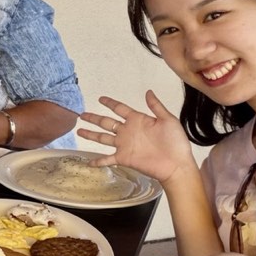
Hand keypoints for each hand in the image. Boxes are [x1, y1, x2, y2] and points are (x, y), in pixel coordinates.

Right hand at [77, 91, 192, 183]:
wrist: (177, 164)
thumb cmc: (176, 142)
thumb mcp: (168, 120)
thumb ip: (156, 106)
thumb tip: (148, 91)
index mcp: (137, 120)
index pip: (120, 109)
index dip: (110, 103)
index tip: (101, 99)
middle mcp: (128, 132)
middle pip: (106, 122)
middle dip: (93, 118)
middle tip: (82, 115)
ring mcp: (124, 145)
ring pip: (102, 138)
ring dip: (90, 135)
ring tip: (79, 131)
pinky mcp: (123, 158)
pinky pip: (107, 159)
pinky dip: (98, 161)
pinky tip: (88, 162)